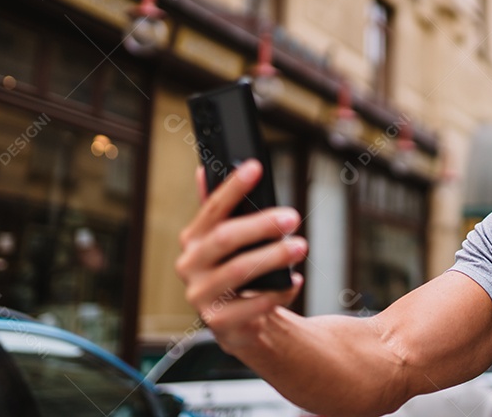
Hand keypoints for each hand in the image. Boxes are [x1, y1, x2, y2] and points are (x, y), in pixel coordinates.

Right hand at [176, 159, 305, 351]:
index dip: (233, 187)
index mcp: (193, 240)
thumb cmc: (238, 273)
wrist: (241, 324)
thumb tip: (203, 171)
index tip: (255, 167)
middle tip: (292, 216)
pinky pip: (254, 305)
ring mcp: (201, 296)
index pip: (212, 208)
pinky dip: (279, 292)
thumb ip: (218, 209)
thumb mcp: (227, 241)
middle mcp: (190, 266)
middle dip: (261, 224)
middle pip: (225, 238)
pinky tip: (294, 281)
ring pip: (239, 271)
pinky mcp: (219, 323)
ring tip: (300, 246)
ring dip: (274, 256)